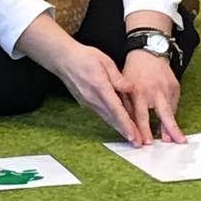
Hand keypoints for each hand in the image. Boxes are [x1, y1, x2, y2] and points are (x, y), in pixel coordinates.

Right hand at [18, 15, 141, 143]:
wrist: (63, 59)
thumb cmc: (83, 57)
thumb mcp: (104, 60)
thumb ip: (117, 77)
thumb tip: (129, 88)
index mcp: (100, 87)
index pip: (116, 109)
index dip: (126, 124)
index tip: (133, 135)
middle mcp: (93, 98)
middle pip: (112, 118)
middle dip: (125, 131)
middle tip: (137, 143)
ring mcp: (88, 102)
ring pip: (107, 117)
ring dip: (119, 128)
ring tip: (130, 136)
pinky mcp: (85, 102)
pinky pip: (101, 113)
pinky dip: (111, 120)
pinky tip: (118, 123)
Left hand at [121, 51, 186, 144]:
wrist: (148, 53)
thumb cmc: (133, 71)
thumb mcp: (125, 86)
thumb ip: (126, 104)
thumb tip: (128, 125)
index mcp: (139, 92)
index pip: (141, 115)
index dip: (144, 130)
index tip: (146, 143)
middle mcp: (155, 91)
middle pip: (164, 114)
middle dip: (171, 129)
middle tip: (177, 142)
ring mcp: (167, 89)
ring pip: (172, 111)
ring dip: (173, 126)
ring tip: (177, 139)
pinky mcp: (175, 87)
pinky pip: (174, 104)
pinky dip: (171, 113)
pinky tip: (170, 122)